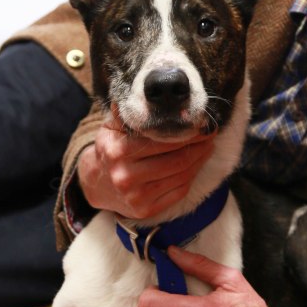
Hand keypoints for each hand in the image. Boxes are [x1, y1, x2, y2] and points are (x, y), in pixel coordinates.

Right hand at [78, 107, 214, 219]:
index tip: (202, 124)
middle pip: (177, 160)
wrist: (96, 183)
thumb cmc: (111, 149)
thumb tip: (144, 95)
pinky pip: (179, 190)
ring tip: (208, 146)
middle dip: (199, 146)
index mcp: (118, 151)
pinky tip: (197, 164)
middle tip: (210, 134)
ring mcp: (136, 196)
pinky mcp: (146, 210)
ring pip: (181, 176)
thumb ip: (128, 113)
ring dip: (200, 160)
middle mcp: (126, 176)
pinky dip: (192, 176)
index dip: (188, 132)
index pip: (163, 141)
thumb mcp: (112, 128)